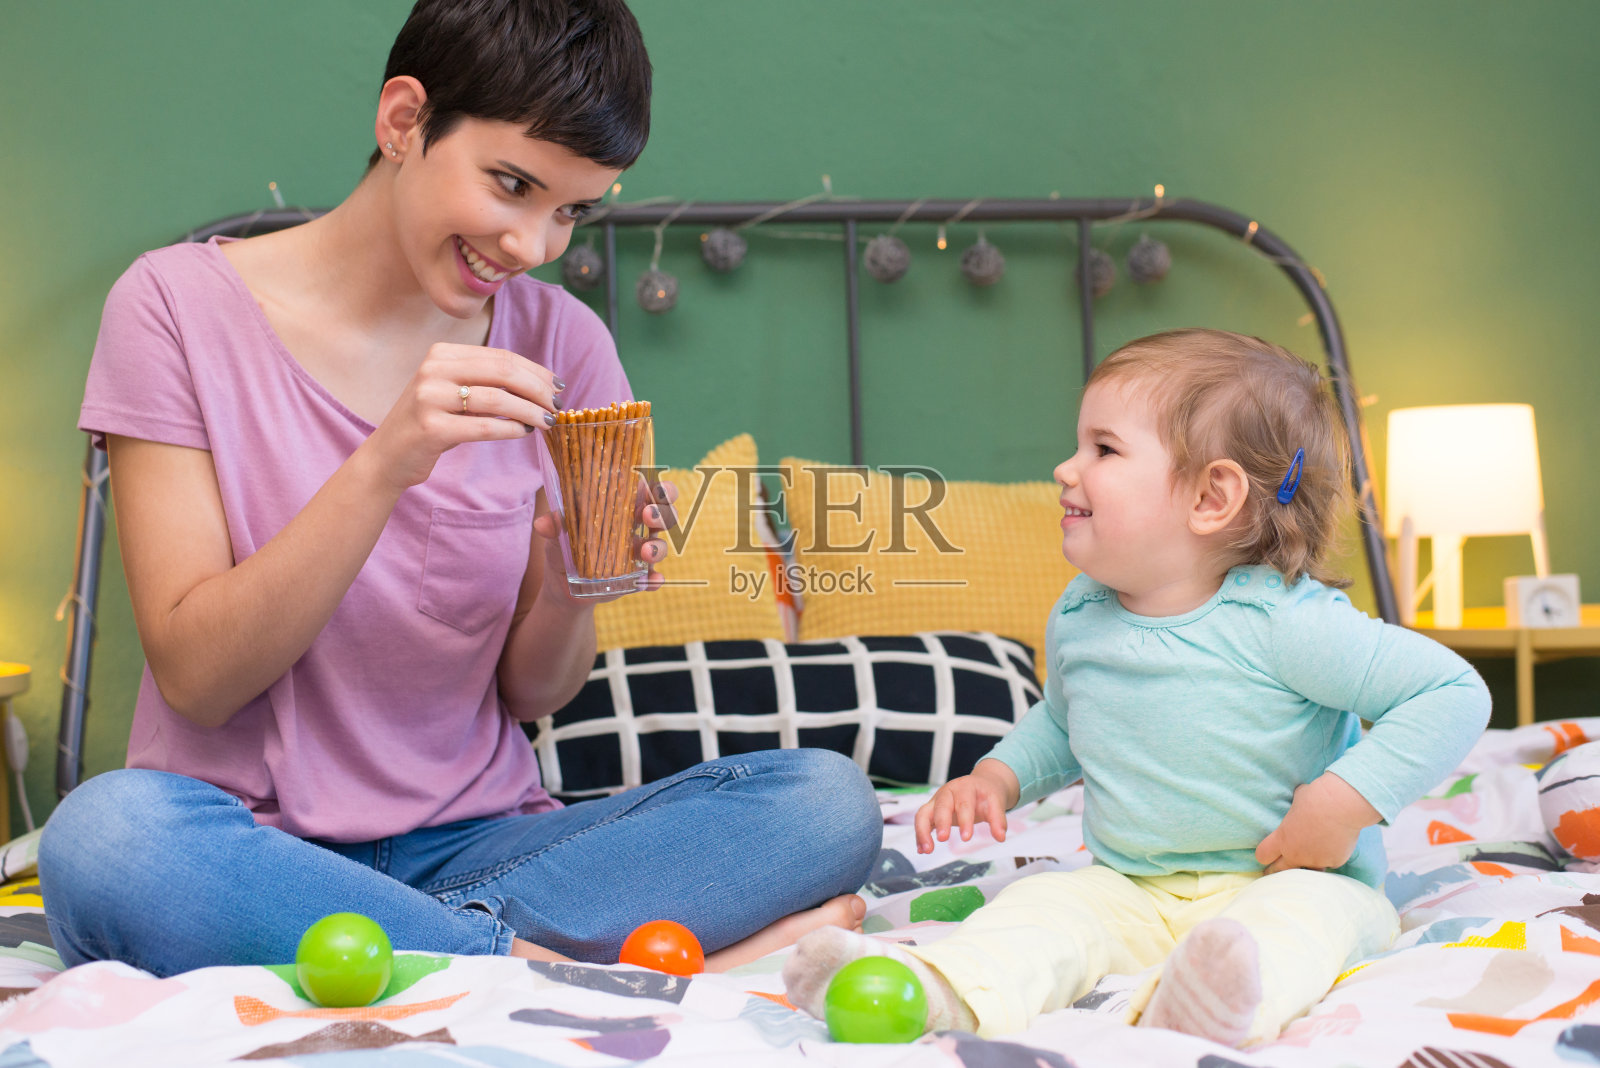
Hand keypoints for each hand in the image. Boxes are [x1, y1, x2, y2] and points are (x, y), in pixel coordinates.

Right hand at [366, 343, 563, 490]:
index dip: (535, 371)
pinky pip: (484, 426)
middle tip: (557, 405)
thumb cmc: (431, 424)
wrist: (388, 456)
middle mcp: (433, 370)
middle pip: (503, 372)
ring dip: (530, 411)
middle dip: (537, 389)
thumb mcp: (454, 392)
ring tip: (547, 422)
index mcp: (441, 354)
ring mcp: (429, 397)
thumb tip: (542, 383)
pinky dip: (511, 429)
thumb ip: (487, 382)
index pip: (501, 356)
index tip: (557, 386)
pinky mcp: (431, 428)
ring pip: (497, 399)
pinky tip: (524, 433)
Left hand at [534, 478, 678, 605]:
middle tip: (649, 517)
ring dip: (658, 547)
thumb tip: (544, 523)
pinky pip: (653, 578)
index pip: (647, 489)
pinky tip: (650, 582)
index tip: (652, 489)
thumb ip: (555, 526)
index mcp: (622, 506)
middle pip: (664, 513)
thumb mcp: (558, 535)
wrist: (563, 586)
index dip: (658, 487)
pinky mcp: (638, 577)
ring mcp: (639, 552)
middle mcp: (636, 526)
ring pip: (661, 544)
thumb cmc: (565, 547)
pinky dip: (654, 579)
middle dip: (663, 512)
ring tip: (644, 552)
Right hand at [914, 759, 1020, 853]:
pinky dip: (920, 836)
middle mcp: (947, 792)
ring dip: (922, 831)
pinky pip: (921, 822)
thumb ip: (998, 819)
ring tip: (926, 850)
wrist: (980, 784)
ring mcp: (937, 801)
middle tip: (943, 839)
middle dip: (941, 822)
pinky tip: (922, 850)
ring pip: (923, 813)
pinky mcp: (931, 810)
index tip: (967, 838)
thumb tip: (1000, 837)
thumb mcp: (996, 802)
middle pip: (941, 806)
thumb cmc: (986, 794)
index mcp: (965, 787)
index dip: (965, 820)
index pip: (964, 804)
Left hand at [1255, 772, 1380, 874]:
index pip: (1263, 855)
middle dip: (1276, 870)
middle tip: (1276, 870)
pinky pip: (1329, 863)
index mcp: (1282, 838)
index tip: (1266, 854)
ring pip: (1307, 871)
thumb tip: (1299, 806)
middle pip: (1279, 871)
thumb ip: (1294, 811)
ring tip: (1308, 860)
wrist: (1343, 804)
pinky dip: (1329, 857)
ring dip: (1305, 867)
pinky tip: (1333, 846)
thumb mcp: (1296, 801)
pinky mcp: (1335, 862)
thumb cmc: (1316, 797)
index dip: (1264, 855)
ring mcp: (1316, 860)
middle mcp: (1297, 854)